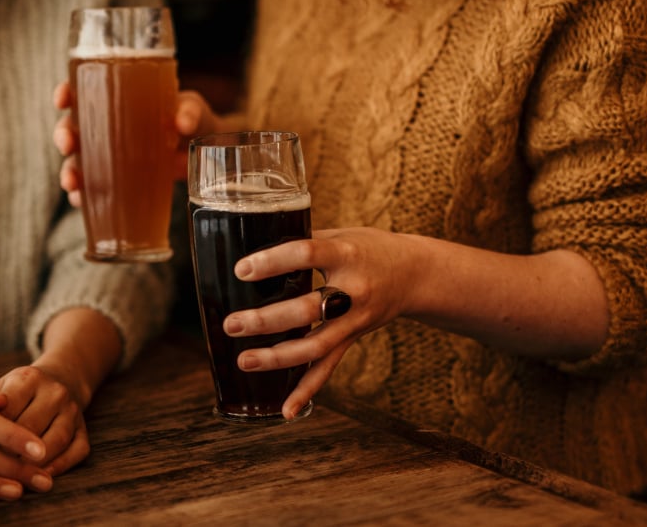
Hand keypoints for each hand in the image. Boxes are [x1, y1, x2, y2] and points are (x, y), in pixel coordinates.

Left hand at [0, 361, 89, 476]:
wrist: (60, 379)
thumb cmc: (17, 391)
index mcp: (28, 378)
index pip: (6, 409)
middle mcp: (54, 392)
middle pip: (31, 427)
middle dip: (8, 452)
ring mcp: (72, 411)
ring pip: (55, 440)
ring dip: (35, 463)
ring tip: (14, 481)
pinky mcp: (84, 430)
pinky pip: (76, 451)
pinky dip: (60, 467)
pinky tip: (42, 478)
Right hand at [52, 82, 225, 206]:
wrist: (208, 154)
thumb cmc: (194, 121)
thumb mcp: (193, 109)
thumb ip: (189, 112)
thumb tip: (182, 122)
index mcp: (119, 99)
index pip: (83, 90)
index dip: (66, 93)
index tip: (62, 100)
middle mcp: (107, 126)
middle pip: (73, 127)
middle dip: (63, 136)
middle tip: (68, 144)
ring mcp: (111, 155)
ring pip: (78, 161)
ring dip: (69, 171)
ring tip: (72, 182)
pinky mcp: (119, 179)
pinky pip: (93, 187)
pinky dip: (83, 195)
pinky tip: (81, 201)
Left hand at [222, 227, 414, 418]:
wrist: (414, 274)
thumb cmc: (368, 248)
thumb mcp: (340, 235)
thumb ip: (303, 240)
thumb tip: (253, 240)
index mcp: (346, 254)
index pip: (307, 254)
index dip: (274, 262)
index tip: (242, 270)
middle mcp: (353, 290)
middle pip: (308, 310)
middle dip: (267, 320)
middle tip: (232, 324)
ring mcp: (354, 320)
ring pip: (315, 346)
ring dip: (277, 357)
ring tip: (244, 360)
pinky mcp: (352, 339)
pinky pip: (328, 368)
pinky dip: (307, 391)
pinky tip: (285, 411)